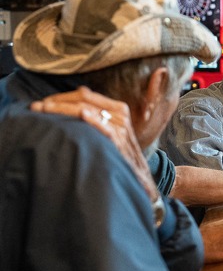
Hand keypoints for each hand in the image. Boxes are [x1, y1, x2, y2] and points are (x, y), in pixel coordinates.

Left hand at [29, 86, 158, 202]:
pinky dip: (92, 119)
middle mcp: (119, 114)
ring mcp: (120, 127)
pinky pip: (103, 126)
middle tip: (36, 106)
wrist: (140, 176)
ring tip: (42, 110)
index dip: (62, 96)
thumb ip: (97, 117)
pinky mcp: (119, 140)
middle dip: (57, 101)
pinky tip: (81, 115)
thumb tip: (75, 103)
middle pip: (83, 99)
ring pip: (86, 110)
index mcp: (117, 108)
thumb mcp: (111, 131)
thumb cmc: (121, 154)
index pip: (85, 94)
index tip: (44, 103)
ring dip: (62, 109)